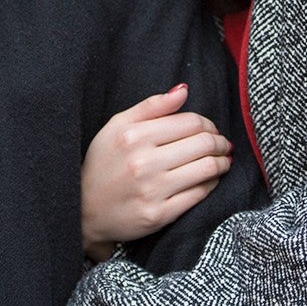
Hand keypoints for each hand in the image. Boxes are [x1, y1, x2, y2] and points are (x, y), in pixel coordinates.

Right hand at [81, 83, 232, 261]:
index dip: (208, 123)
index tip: (210, 129)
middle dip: (220, 142)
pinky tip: (210, 180)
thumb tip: (183, 90)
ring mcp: (152, 191)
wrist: (84, 211)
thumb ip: (151, 106)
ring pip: (207, 168)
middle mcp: (143, 162)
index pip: (190, 122)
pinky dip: (212, 184)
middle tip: (222, 144)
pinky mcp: (159, 215)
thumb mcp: (117, 127)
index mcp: (133, 136)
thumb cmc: (102, 164)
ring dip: (222, 162)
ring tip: (222, 160)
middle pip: (203, 143)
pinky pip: (199, 194)